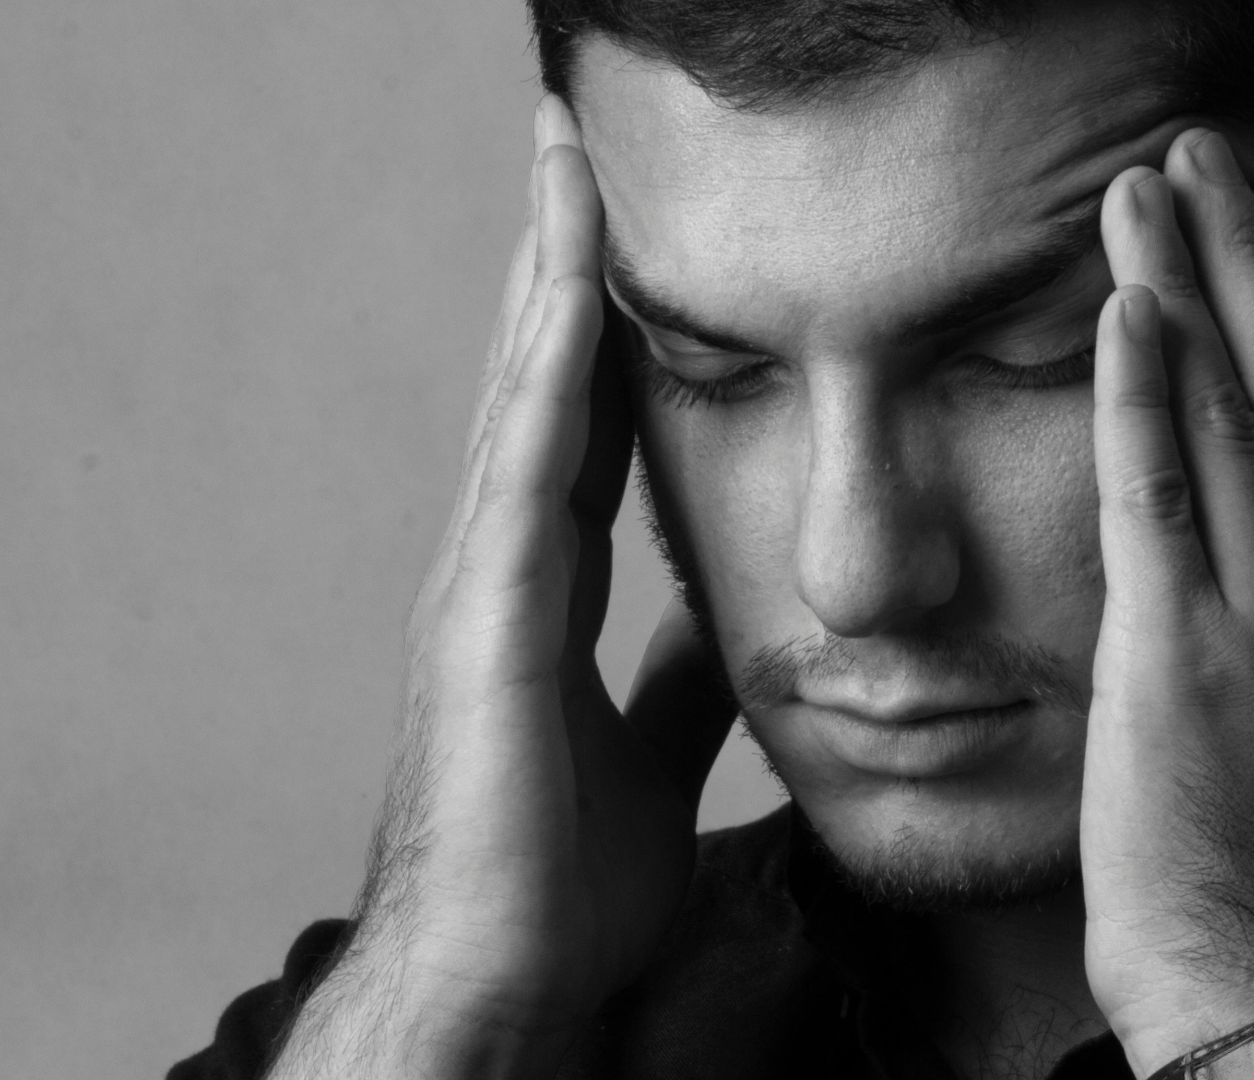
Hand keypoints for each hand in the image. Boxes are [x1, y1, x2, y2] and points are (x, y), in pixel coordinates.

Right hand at [268, 97, 735, 1077]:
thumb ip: (673, 678)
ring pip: (525, 396)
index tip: (628, 245)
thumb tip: (716, 623)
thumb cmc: (560, 880)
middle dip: (561, 266)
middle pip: (543, 384)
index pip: (585, 428)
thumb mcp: (649, 748)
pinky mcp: (485, 617)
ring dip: (549, 276)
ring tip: (564, 162)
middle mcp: (505, 565)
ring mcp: (483, 583)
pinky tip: (572, 286)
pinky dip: (549, 369)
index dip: (604, 334)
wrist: (503, 980)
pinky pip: (528, 465)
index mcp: (549, 590)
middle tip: (573, 151)